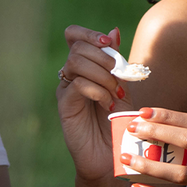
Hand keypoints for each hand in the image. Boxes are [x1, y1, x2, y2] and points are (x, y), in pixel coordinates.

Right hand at [58, 25, 129, 182]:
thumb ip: (117, 62)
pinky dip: (96, 89)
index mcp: (84, 67)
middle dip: (104, 58)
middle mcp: (71, 76)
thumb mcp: (123, 87)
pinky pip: (77, 85)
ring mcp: (65, 90)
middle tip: (120, 78)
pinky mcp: (64, 106)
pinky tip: (106, 103)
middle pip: (78, 47)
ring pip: (75, 62)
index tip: (109, 44)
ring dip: (101, 74)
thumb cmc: (118, 122)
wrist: (112, 155)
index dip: (90, 34)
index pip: (75, 36)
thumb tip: (114, 31)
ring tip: (114, 93)